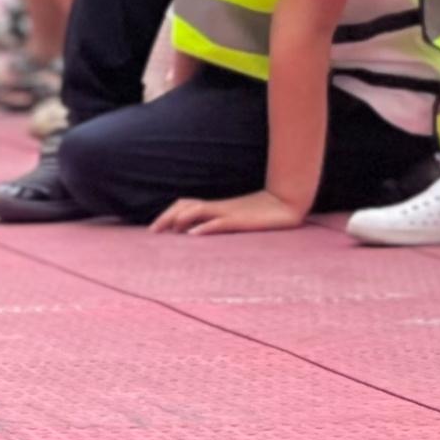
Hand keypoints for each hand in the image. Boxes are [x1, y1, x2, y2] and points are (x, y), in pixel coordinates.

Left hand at [153, 189, 306, 234]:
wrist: (286, 204)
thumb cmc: (260, 214)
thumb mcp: (234, 219)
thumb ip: (216, 222)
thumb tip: (193, 233)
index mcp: (214, 207)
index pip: (183, 205)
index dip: (167, 214)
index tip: (153, 230)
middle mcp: (217, 207)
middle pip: (184, 206)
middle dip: (167, 218)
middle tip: (153, 232)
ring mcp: (229, 213)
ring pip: (198, 210)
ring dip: (181, 220)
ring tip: (170, 231)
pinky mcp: (242, 221)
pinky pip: (220, 222)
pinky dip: (205, 227)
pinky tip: (193, 235)